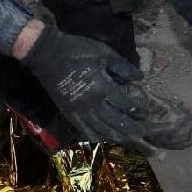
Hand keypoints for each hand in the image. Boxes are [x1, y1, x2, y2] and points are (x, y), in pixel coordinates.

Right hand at [19, 24, 191, 149]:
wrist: (45, 54)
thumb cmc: (76, 50)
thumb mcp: (103, 53)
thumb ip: (123, 67)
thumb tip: (141, 78)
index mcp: (102, 87)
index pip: (125, 103)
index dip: (138, 108)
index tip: (146, 111)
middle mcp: (92, 103)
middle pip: (116, 122)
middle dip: (131, 129)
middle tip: (143, 135)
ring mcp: (79, 111)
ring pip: (102, 130)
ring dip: (116, 137)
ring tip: (129, 141)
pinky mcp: (69, 113)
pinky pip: (84, 130)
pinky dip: (96, 137)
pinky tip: (104, 140)